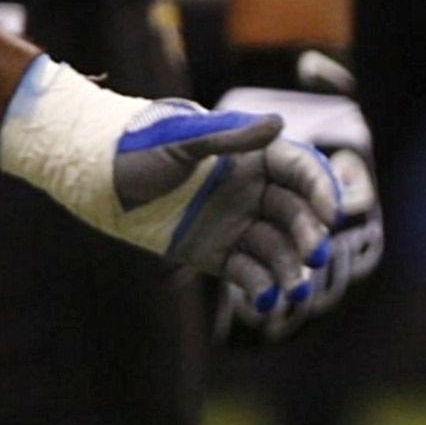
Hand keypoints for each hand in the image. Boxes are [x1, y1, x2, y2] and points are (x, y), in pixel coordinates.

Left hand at [114, 105, 340, 324]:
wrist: (95, 179)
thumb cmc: (137, 147)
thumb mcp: (181, 138)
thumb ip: (230, 135)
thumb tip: (279, 124)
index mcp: (253, 158)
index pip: (301, 172)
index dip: (320, 190)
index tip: (329, 213)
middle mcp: (254, 193)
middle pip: (297, 216)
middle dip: (309, 236)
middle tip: (313, 255)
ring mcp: (239, 226)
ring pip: (279, 251)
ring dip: (292, 271)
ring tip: (293, 291)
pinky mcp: (220, 256)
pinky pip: (251, 275)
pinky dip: (262, 289)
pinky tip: (265, 301)